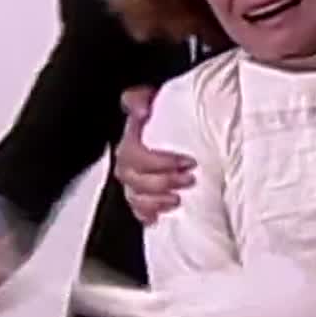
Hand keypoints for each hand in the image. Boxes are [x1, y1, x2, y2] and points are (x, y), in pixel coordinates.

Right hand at [113, 85, 194, 224]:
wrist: (162, 127)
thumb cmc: (156, 114)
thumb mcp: (148, 100)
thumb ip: (138, 99)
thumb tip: (141, 109)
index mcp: (129, 142)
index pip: (137, 156)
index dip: (161, 162)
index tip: (187, 161)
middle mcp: (126, 163)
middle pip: (137, 180)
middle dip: (164, 182)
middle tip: (189, 179)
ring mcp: (131, 181)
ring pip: (136, 197)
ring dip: (157, 200)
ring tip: (178, 198)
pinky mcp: (138, 195)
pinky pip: (136, 210)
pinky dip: (147, 214)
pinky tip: (158, 217)